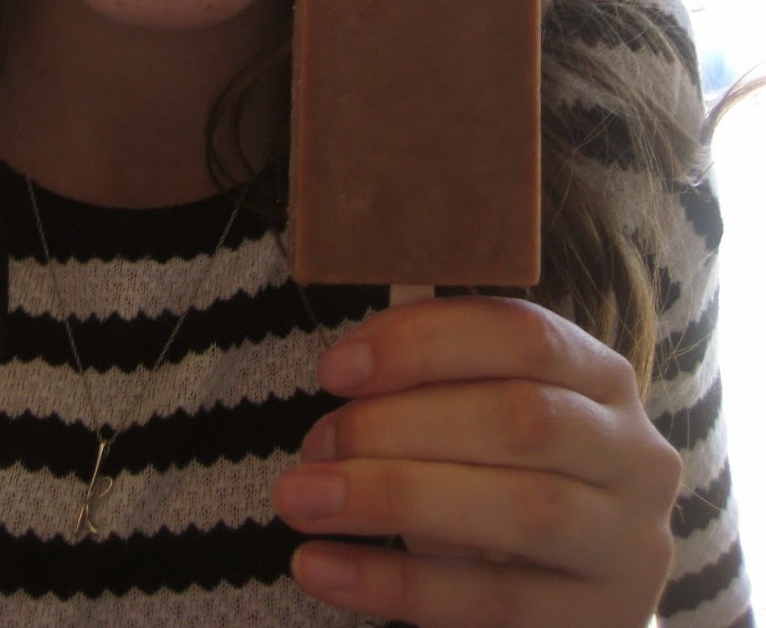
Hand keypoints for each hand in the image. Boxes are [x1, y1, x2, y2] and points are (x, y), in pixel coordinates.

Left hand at [271, 296, 680, 625]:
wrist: (575, 588)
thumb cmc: (510, 473)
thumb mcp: (488, 411)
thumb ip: (438, 381)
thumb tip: (346, 369)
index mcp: (604, 378)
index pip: (522, 335)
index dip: (423, 344)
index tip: (334, 368)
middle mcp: (634, 457)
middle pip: (522, 420)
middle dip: (400, 424)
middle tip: (315, 440)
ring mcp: (627, 547)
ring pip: (518, 509)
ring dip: (390, 497)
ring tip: (300, 498)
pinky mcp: (598, 623)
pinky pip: (490, 603)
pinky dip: (391, 583)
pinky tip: (320, 566)